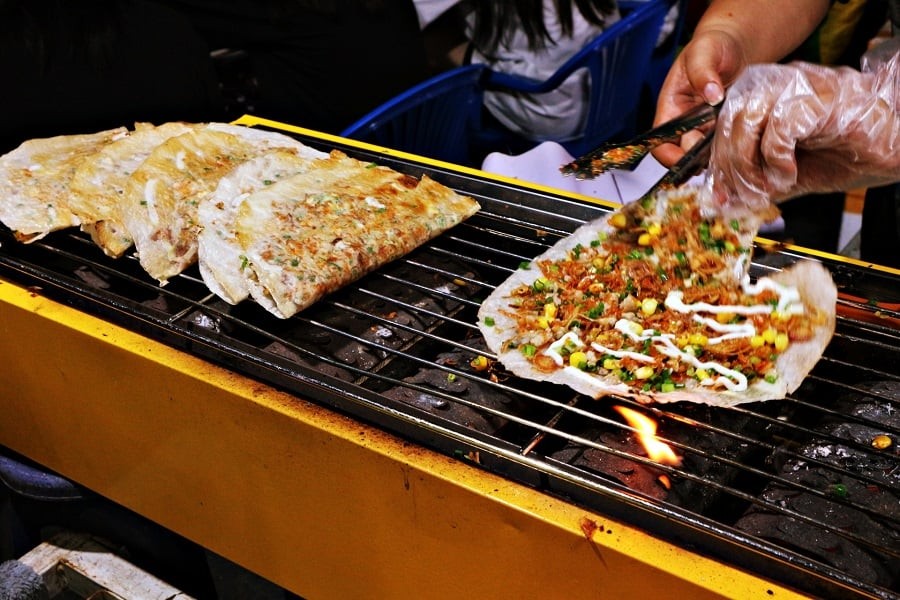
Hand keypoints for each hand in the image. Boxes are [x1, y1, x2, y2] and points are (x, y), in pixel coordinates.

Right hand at [652, 29, 746, 166]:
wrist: (735, 46)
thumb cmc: (712, 46)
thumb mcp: (704, 52)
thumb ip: (703, 72)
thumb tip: (712, 95)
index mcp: (670, 108)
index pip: (660, 142)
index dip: (669, 155)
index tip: (686, 159)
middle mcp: (684, 122)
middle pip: (682, 153)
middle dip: (696, 158)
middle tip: (715, 151)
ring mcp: (704, 128)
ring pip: (703, 154)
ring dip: (713, 156)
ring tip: (729, 149)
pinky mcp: (722, 129)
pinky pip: (721, 146)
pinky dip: (728, 149)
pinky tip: (739, 143)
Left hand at [708, 54, 899, 210]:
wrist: (895, 145)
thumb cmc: (848, 152)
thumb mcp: (790, 174)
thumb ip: (757, 183)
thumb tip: (727, 204)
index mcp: (764, 97)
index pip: (722, 126)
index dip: (716, 164)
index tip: (719, 196)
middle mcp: (775, 85)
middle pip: (729, 122)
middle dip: (729, 168)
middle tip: (742, 196)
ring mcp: (796, 86)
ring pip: (746, 120)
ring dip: (748, 163)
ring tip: (767, 186)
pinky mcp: (816, 97)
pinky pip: (778, 127)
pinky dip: (776, 158)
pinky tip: (789, 174)